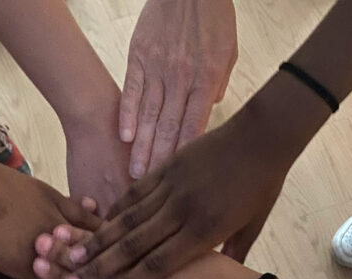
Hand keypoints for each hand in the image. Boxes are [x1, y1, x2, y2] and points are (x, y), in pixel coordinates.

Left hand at [0, 147, 100, 278]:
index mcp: (26, 263)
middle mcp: (48, 241)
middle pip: (80, 267)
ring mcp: (52, 215)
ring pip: (87, 240)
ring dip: (102, 255)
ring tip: (117, 267)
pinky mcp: (51, 194)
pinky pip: (82, 213)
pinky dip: (95, 223)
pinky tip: (107, 229)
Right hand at [55, 109, 286, 278]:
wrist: (264, 135)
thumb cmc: (263, 184)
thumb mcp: (253, 226)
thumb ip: (234, 253)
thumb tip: (225, 277)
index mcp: (205, 231)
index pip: (159, 264)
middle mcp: (182, 212)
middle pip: (133, 245)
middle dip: (100, 268)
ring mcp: (171, 187)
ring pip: (126, 219)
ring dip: (96, 241)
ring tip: (71, 256)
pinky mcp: (166, 167)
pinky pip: (134, 193)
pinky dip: (114, 210)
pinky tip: (97, 224)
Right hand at [121, 0, 237, 176]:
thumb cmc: (213, 19)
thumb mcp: (228, 53)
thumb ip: (218, 85)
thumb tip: (209, 109)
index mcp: (205, 80)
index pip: (194, 127)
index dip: (184, 156)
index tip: (178, 179)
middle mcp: (181, 79)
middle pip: (168, 128)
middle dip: (159, 161)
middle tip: (151, 186)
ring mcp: (157, 68)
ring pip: (148, 115)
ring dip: (141, 147)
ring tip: (134, 172)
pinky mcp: (138, 57)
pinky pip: (131, 91)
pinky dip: (127, 115)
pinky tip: (123, 137)